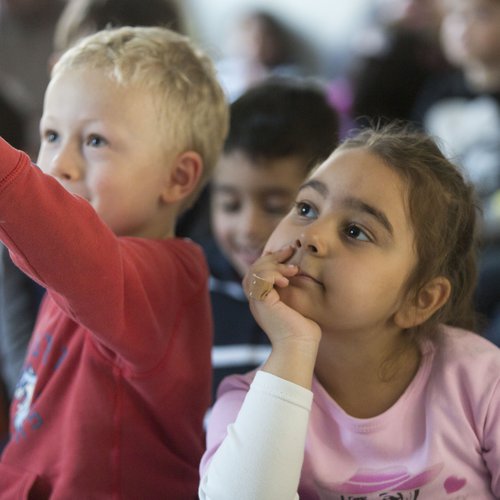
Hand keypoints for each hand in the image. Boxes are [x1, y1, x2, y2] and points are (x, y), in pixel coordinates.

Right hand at [243, 245, 320, 387]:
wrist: (300, 348)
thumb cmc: (304, 331)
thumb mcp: (298, 304)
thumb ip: (294, 290)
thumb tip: (301, 274)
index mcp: (263, 300)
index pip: (259, 272)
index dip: (272, 258)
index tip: (289, 251)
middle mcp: (256, 300)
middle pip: (254, 268)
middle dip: (272, 256)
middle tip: (289, 250)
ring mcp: (257, 302)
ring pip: (255, 271)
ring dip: (274, 265)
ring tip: (292, 270)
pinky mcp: (262, 303)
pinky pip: (260, 278)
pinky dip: (272, 273)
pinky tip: (286, 280)